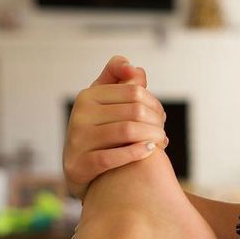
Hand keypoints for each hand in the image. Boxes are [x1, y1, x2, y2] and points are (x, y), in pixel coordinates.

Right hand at [63, 55, 168, 200]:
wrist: (78, 169)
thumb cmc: (99, 131)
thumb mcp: (105, 102)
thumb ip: (120, 80)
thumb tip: (134, 69)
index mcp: (88, 96)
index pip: (135, 91)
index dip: (155, 104)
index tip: (161, 117)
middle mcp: (79, 115)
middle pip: (134, 111)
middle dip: (156, 122)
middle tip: (162, 134)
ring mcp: (77, 140)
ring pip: (127, 132)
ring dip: (152, 137)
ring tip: (160, 142)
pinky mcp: (79, 164)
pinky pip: (112, 157)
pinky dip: (136, 153)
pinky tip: (150, 151)